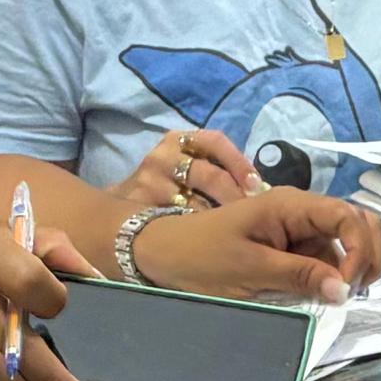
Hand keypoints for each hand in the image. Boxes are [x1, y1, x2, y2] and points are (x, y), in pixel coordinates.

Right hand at [111, 122, 255, 218]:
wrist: (119, 216)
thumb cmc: (167, 190)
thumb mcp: (189, 168)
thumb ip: (219, 171)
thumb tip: (261, 191)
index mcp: (179, 140)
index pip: (215, 141)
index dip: (240, 163)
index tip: (258, 186)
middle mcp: (164, 156)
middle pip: (210, 175)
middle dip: (236, 197)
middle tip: (254, 218)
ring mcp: (150, 182)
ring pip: (196, 203)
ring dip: (221, 219)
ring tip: (237, 231)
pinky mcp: (141, 207)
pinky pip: (179, 222)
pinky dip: (199, 232)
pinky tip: (211, 241)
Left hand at [123, 187, 380, 304]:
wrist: (161, 255)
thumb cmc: (201, 257)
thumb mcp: (250, 270)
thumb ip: (300, 276)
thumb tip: (344, 290)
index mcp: (291, 206)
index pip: (348, 217)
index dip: (359, 250)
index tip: (348, 287)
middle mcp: (300, 213)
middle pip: (355, 225)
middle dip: (366, 256)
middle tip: (355, 292)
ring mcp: (296, 231)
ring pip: (342, 246)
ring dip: (349, 270)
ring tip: (337, 299)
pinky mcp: (288, 250)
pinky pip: (321, 260)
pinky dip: (330, 278)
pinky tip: (323, 296)